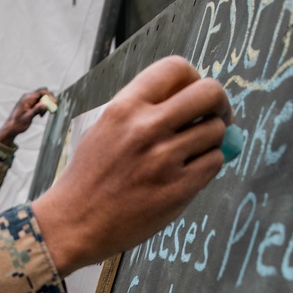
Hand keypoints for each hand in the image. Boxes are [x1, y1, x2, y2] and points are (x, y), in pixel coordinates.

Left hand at [0, 89, 56, 145]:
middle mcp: (29, 98)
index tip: (55, 103)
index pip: (41, 92)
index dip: (50, 96)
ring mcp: (30, 101)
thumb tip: (45, 105)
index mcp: (27, 98)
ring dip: (46, 105)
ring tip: (42, 115)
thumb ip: (36, 110)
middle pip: (43, 94)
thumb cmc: (17, 123)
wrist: (11, 128)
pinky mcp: (31, 105)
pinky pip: (40, 103)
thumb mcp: (27, 117)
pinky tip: (40, 115)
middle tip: (51, 109)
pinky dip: (42, 108)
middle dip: (49, 100)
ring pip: (42, 99)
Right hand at [31, 56, 230, 276]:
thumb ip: (142, 111)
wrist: (73, 224)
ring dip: (212, 139)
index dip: (193, 77)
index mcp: (123, 108)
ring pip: (216, 131)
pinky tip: (189, 172)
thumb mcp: (104, 129)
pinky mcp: (177, 190)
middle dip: (219, 102)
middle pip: (209, 92)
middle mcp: (145, 129)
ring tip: (194, 152)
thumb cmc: (89, 177)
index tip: (193, 93)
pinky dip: (208, 164)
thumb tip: (192, 99)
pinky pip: (214, 162)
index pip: (176, 68)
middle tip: (216, 116)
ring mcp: (163, 160)